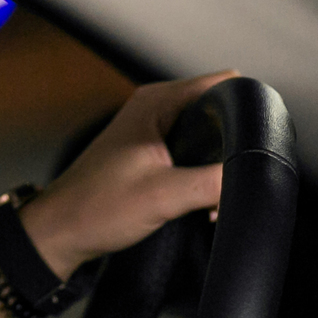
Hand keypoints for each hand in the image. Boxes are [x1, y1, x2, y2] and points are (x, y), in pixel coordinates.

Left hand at [20, 71, 236, 278]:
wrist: (61, 233)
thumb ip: (213, 181)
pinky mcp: (151, 153)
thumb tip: (253, 174)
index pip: (224, 84)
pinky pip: (193, 153)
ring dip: (219, 165)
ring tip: (215, 198)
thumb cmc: (95, 209)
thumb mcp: (165, 196)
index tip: (255, 143)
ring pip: (208, 136)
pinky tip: (204, 202)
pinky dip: (203, 175)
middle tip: (231, 178)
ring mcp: (151, 129)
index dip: (247, 109)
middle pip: (220, 111)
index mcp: (156, 102)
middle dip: (235, 144)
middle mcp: (154, 108)